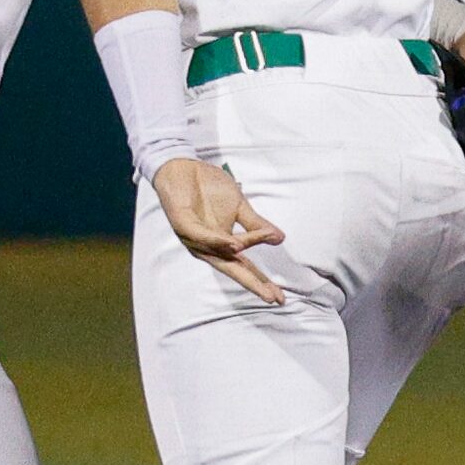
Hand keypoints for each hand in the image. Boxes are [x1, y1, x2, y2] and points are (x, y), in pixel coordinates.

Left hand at [150, 158, 286, 304]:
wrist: (183, 167)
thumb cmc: (210, 188)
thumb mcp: (239, 206)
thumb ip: (256, 225)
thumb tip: (281, 239)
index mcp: (221, 246)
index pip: (244, 267)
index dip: (261, 281)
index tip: (281, 297)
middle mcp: (207, 247)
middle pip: (232, 269)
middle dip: (252, 283)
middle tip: (271, 297)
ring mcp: (194, 237)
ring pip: (220, 252)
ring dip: (239, 260)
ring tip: (256, 275)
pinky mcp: (182, 223)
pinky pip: (202, 235)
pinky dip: (218, 242)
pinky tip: (233, 246)